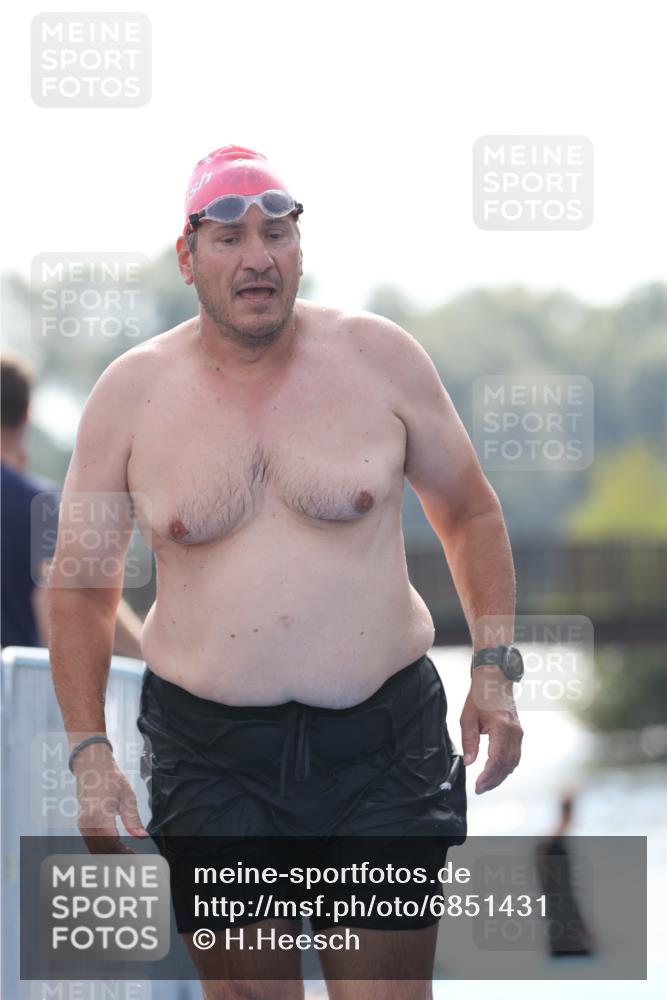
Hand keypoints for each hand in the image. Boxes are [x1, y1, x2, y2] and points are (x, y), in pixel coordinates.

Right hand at [73, 744, 148, 853]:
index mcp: (99, 815)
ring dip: (109, 854)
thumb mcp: (127, 795)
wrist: (91, 765)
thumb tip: (142, 836)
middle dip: (117, 857)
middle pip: (101, 850)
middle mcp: (87, 822)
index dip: (123, 853)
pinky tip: (115, 845)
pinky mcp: (81, 823)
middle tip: (132, 856)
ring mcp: (82, 823)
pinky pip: (90, 842)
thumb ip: (133, 819)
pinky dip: (102, 847)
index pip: (111, 844)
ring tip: (126, 852)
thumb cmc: (109, 776)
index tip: (135, 856)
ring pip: (94, 849)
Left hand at [459, 664, 522, 793]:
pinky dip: (506, 767)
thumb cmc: (479, 697)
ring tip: (486, 784)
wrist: (495, 680)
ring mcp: (519, 733)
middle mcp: (514, 732)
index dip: (487, 776)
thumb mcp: (468, 718)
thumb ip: (469, 741)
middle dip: (494, 780)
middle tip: (480, 789)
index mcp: (501, 728)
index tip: (477, 786)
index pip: (496, 760)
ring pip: (513, 763)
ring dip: (501, 776)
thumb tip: (469, 763)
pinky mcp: (519, 733)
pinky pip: (515, 756)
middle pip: (507, 765)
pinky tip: (495, 772)